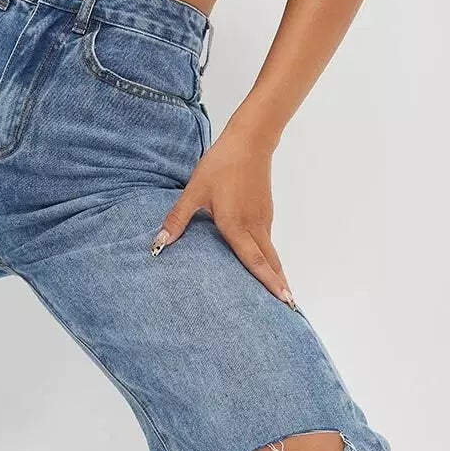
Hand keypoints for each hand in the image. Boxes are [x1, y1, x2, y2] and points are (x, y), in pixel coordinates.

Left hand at [150, 122, 296, 308]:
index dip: (268, 282)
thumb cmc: (222, 165)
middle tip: (289, 308)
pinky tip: (267, 265)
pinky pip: (268, 242)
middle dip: (280, 286)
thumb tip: (160, 242)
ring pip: (271, 253)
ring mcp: (263, 220)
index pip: (256, 261)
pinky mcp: (265, 213)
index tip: (284, 301)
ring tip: (280, 293)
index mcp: (237, 225)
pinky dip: (271, 258)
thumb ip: (178, 219)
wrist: (250, 141)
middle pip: (271, 263)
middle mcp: (255, 227)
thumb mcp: (194, 191)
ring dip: (276, 273)